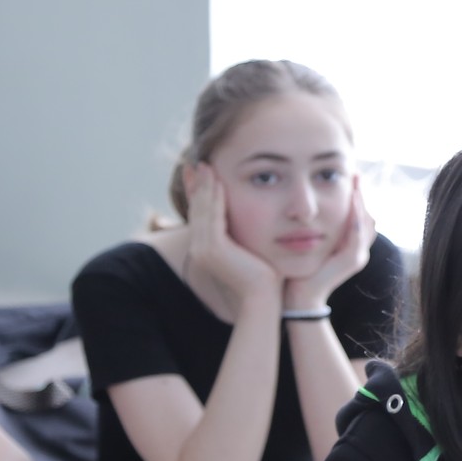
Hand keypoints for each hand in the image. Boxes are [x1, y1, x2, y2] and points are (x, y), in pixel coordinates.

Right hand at [184, 165, 282, 308]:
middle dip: (198, 184)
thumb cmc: (264, 276)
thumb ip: (244, 233)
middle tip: (199, 161)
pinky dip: (215, 198)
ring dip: (205, 186)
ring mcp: (203, 249)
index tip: (200, 171)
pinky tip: (219, 181)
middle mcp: (199, 249)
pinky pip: (213, 216)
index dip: (198, 192)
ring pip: (203, 210)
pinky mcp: (213, 248)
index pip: (200, 214)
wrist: (264, 298)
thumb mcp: (250, 248)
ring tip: (207, 165)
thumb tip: (254, 218)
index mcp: (205, 249)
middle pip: (197, 209)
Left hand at [285, 180, 374, 311]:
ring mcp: (358, 255)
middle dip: (361, 193)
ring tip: (354, 180)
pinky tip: (351, 199)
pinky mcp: (353, 259)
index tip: (348, 175)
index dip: (357, 196)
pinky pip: (358, 232)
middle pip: (367, 215)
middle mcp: (358, 250)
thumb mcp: (307, 242)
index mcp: (349, 246)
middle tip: (354, 172)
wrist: (298, 297)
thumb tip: (301, 206)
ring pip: (366, 221)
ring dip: (361, 200)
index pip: (360, 215)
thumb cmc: (298, 269)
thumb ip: (311, 227)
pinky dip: (356, 215)